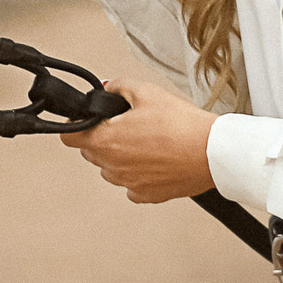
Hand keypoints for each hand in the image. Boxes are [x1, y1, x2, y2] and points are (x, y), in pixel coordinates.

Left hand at [61, 78, 217, 203]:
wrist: (213, 152)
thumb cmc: (182, 125)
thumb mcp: (147, 92)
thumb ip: (119, 86)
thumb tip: (109, 89)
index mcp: (106, 141)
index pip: (69, 138)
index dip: (76, 125)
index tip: (87, 121)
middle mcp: (112, 167)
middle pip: (92, 152)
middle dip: (103, 137)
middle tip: (129, 124)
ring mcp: (129, 184)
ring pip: (112, 169)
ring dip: (121, 156)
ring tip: (148, 141)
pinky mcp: (147, 195)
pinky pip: (132, 185)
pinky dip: (139, 173)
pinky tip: (156, 159)